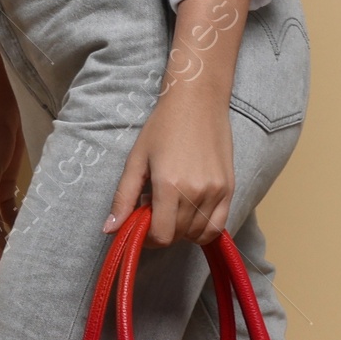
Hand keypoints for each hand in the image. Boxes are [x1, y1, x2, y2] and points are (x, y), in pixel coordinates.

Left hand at [102, 0, 248, 246]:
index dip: (148, 238)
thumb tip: (110, 230)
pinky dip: (203, 229)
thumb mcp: (136, 160)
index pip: (161, 236)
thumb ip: (123, 198)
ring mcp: (216, 191)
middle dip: (162, 230)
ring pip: (198, 233)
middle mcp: (196, 192)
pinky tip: (191, 215)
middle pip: (178, 236)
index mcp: (169, 185)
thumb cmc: (162, 127)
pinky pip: (218, 226)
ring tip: (172, 207)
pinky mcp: (230, 188)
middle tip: (155, 208)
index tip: (142, 224)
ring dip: (182, 230)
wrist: (198, 101)